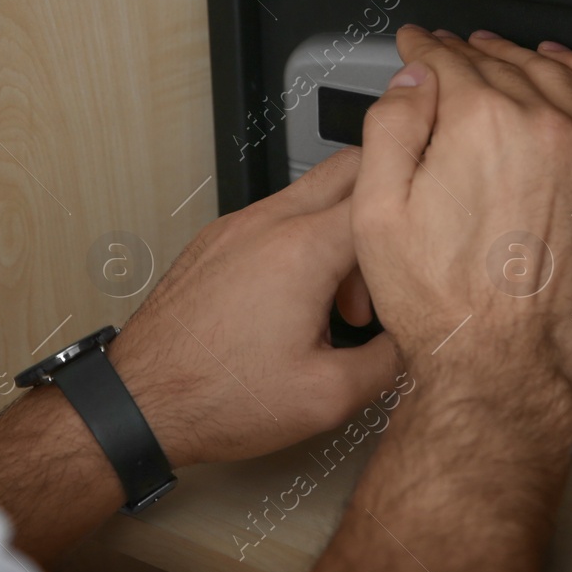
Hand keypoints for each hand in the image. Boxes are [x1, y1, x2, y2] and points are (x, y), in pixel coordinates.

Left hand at [106, 149, 398, 469]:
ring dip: (342, 234)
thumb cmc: (216, 397)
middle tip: (395, 258)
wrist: (138, 403)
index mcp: (302, 249)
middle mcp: (268, 222)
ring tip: (344, 304)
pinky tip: (301, 300)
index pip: (383, 193)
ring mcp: (237, 226)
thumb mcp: (327, 398)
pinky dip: (303, 243)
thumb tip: (417, 340)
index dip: (419, 215)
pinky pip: (277, 218)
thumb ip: (389, 361)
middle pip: (349, 168)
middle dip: (383, 207)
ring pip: (312, 195)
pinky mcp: (217, 240)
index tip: (433, 236)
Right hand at [351, 27, 571, 399]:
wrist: (499, 360)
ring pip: (551, 74)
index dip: (421, 49)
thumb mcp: (376, 209)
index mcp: (479, 123)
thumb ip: (390, 126)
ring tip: (495, 51)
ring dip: (517, 55)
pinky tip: (563, 68)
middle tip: (443, 51)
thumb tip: (413, 78)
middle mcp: (540, 125)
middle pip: (497, 63)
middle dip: (463, 51)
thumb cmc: (440, 298)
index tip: (413, 45)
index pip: (446, 62)